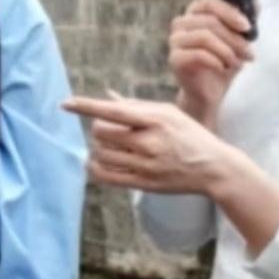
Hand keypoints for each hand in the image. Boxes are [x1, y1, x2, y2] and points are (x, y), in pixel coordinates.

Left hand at [64, 95, 234, 197]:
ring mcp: (146, 164)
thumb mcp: (168, 113)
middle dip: (99, 129)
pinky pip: (106, 176)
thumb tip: (107, 96)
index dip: (85, 106)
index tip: (65, 104)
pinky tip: (99, 163)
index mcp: (155, 119)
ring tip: (111, 147)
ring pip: (101, 154)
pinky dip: (95, 168)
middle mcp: (149, 141)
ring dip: (99, 148)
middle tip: (109, 132)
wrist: (213, 167)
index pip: (112, 111)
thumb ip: (136, 106)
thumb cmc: (189, 135)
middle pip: (101, 132)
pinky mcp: (143, 183)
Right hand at [169, 0, 253, 123]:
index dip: (229, 12)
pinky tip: (224, 69)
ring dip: (227, 51)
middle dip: (234, 38)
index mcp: (195, 12)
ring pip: (205, 37)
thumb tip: (255, 0)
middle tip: (249, 52)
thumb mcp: (239, 38)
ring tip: (237, 63)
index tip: (247, 26)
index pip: (210, 2)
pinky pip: (198, 54)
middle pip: (210, 22)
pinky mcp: (175, 59)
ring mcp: (175, 40)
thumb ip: (246, 18)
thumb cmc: (224, 61)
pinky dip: (216, 61)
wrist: (210, 92)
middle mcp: (181, 23)